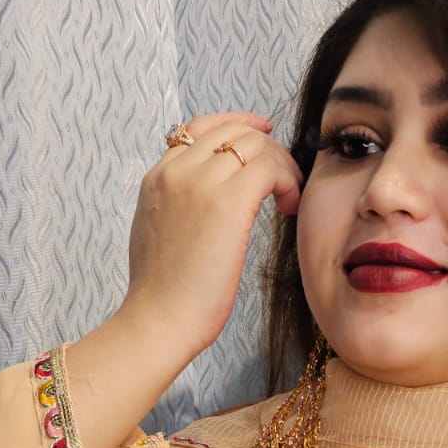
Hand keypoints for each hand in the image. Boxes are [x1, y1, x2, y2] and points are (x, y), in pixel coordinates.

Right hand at [122, 110, 302, 365]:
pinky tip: (289, 207)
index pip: (200, 128)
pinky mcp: (227, 203)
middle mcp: (176, 171)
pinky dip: (287, 181)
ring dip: (281, 166)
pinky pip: (269, 167)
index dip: (238, 126)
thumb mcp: (158, 235)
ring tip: (288, 198)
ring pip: (255, 144)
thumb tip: (201, 206)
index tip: (263, 136)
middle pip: (233, 130)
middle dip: (267, 148)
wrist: (158, 320)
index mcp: (158, 178)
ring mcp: (200, 183)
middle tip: (284, 180)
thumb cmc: (163, 295)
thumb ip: (176, 208)